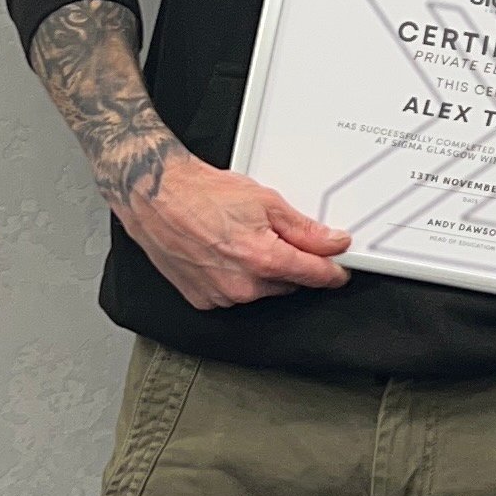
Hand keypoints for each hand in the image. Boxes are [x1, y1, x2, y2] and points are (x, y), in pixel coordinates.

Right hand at [118, 152, 352, 311]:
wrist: (155, 197)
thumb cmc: (201, 194)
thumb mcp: (265, 200)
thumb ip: (304, 228)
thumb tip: (332, 242)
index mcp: (263, 260)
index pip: (315, 276)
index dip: (332, 270)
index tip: (340, 268)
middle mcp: (243, 286)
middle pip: (289, 283)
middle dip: (290, 263)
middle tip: (274, 234)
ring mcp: (221, 296)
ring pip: (261, 290)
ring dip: (262, 271)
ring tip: (241, 238)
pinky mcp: (203, 300)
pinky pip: (234, 294)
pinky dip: (236, 278)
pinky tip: (224, 252)